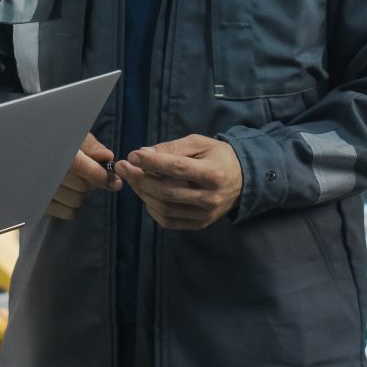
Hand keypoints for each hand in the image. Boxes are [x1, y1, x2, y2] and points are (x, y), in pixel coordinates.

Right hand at [46, 134, 120, 220]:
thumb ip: (93, 147)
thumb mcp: (77, 137)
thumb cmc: (61, 142)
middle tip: (87, 174)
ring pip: (75, 201)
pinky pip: (66, 212)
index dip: (100, 175)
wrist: (38, 149)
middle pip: (81, 186)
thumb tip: (108, 157)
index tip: (115, 181)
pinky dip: (72, 206)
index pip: (81, 166)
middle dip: (91, 182)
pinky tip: (67, 195)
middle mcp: (46, 170)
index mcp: (55, 151)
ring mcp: (41, 189)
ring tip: (74, 183)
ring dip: (81, 194)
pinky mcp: (40, 203)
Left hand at [115, 135, 244, 230]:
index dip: (152, 162)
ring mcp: (205, 214)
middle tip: (123, 167)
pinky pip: (169, 221)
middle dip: (139, 179)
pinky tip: (147, 195)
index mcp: (213, 173)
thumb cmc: (218, 156)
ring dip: (143, 193)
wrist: (243, 179)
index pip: (177, 168)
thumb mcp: (199, 143)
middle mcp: (210, 197)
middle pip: (166, 192)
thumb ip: (172, 148)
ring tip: (134, 178)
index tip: (132, 155)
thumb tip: (143, 154)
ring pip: (164, 208)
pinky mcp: (200, 224)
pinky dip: (152, 209)